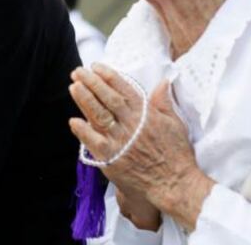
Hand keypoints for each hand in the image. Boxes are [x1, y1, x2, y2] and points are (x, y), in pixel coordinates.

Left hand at [68, 65, 213, 229]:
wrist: (174, 184)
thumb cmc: (176, 155)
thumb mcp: (175, 124)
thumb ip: (164, 102)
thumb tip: (163, 82)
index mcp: (146, 114)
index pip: (124, 89)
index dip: (108, 76)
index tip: (96, 66)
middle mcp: (131, 124)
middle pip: (108, 98)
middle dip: (91, 82)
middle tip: (78, 71)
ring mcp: (120, 141)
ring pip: (98, 115)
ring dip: (84, 100)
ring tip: (73, 86)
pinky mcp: (111, 158)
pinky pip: (92, 142)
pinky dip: (82, 131)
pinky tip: (73, 121)